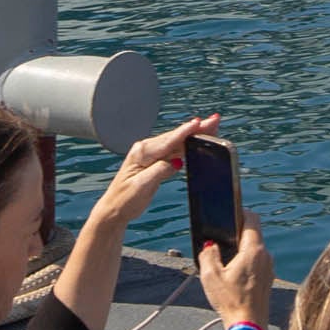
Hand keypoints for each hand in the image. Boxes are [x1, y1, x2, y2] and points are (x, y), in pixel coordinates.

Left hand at [97, 115, 219, 224]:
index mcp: (141, 153)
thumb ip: (159, 171)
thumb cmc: (124, 199)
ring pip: (177, 143)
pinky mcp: (155, 162)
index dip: (185, 132)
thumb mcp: (141, 186)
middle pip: (176, 138)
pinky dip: (187, 146)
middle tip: (215, 119)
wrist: (114, 209)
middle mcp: (146, 150)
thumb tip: (177, 162)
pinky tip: (198, 141)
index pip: (168, 141)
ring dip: (195, 135)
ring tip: (211, 126)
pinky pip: (175, 151)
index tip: (199, 122)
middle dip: (196, 128)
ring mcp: (151, 155)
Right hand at [198, 222, 272, 329]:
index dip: (240, 212)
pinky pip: (258, 262)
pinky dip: (246, 262)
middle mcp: (266, 256)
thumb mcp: (210, 276)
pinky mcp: (268, 279)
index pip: (252, 219)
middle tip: (220, 239)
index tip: (229, 213)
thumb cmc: (231, 301)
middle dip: (236, 233)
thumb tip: (210, 245)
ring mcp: (269, 268)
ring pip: (255, 249)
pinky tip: (233, 274)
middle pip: (253, 234)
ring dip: (241, 249)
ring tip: (224, 260)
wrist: (248, 327)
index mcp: (253, 250)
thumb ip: (208, 254)